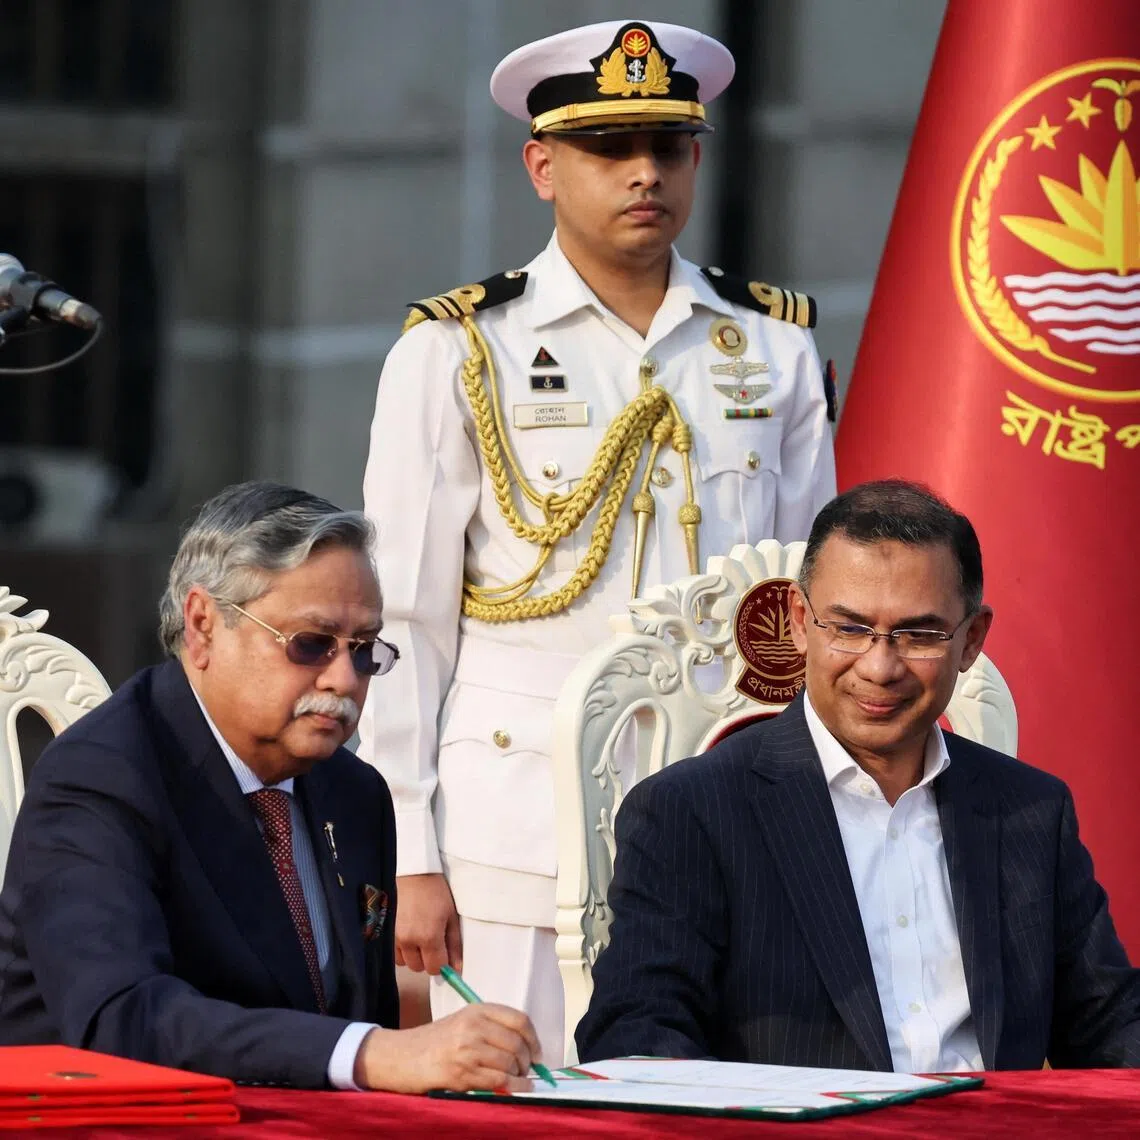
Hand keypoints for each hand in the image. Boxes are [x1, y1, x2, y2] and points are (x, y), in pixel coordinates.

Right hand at [353, 1004, 541, 1093]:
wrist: (403, 1056)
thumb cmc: (435, 1041)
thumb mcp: (464, 1022)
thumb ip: (491, 1028)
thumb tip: (526, 1046)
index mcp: (477, 1010)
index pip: (519, 1020)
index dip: (534, 1038)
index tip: (538, 1052)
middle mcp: (474, 1026)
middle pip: (517, 1043)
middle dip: (528, 1060)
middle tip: (527, 1070)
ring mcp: (467, 1049)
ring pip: (510, 1062)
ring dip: (520, 1075)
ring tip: (517, 1079)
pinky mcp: (462, 1072)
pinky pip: (498, 1081)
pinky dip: (513, 1087)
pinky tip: (516, 1089)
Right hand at [395, 873, 461, 973]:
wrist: (413, 872)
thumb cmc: (435, 891)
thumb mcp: (451, 916)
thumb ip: (454, 944)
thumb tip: (457, 968)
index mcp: (429, 936)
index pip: (435, 968)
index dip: (442, 964)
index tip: (445, 954)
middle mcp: (409, 940)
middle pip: (419, 968)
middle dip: (428, 959)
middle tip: (433, 941)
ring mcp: (394, 936)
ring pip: (405, 962)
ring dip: (413, 955)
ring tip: (419, 935)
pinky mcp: (385, 932)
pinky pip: (394, 952)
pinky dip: (402, 949)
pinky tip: (408, 934)